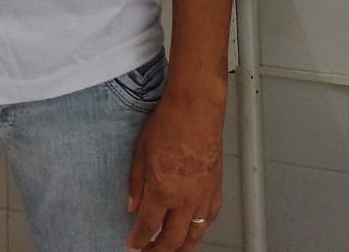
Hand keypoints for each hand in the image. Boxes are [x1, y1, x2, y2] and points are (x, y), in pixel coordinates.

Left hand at [126, 95, 223, 249]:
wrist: (196, 110)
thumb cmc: (167, 124)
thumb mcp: (140, 151)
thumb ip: (136, 183)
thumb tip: (132, 206)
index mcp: (162, 190)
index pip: (148, 226)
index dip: (139, 239)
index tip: (132, 245)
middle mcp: (184, 200)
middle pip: (172, 239)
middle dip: (158, 250)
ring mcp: (203, 197)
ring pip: (194, 235)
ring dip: (181, 247)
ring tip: (170, 250)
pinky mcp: (216, 190)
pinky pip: (209, 219)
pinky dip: (200, 230)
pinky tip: (193, 230)